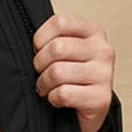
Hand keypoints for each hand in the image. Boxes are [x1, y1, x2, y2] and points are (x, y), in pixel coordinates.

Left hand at [32, 13, 113, 131]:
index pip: (61, 22)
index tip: (39, 50)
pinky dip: (53, 98)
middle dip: (40, 64)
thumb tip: (27, 40)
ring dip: (44, 83)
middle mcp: (103, 50)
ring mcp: (105, 74)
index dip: (41, 38)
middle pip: (57, 48)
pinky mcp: (101, 98)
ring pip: (58, 72)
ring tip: (47, 87)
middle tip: (41, 73)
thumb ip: (53, 40)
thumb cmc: (71, 76)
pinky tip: (58, 99)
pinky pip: (64, 94)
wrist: (90, 109)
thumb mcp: (66, 51)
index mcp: (94, 32)